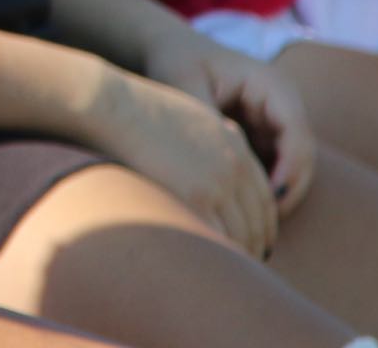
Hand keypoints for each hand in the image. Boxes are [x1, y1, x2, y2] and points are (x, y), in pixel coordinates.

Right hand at [84, 64, 282, 257]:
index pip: (264, 198)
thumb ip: (212, 139)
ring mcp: (218, 181)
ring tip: (220, 273)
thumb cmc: (136, 110)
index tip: (255, 243)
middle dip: (254, 247)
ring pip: (243, 234)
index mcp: (235, 146)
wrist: (113, 104)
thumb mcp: (189, 115)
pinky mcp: (196, 196)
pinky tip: (204, 264)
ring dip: (236, 255)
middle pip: (259, 221)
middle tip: (239, 266)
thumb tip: (216, 156)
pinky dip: (216, 253)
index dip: (262, 226)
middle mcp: (235, 165)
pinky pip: (218, 236)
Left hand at [141, 29, 315, 214]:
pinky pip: (275, 166)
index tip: (270, 199)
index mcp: (273, 84)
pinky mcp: (265, 134)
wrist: (170, 50)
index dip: (289, 170)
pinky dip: (264, 187)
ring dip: (278, 193)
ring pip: (292, 165)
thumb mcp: (184, 83)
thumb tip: (222, 163)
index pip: (297, 134)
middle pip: (302, 155)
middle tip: (267, 222)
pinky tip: (242, 207)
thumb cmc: (176, 61)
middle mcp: (284, 102)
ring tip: (254, 220)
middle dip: (289, 189)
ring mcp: (277, 119)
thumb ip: (204, 118)